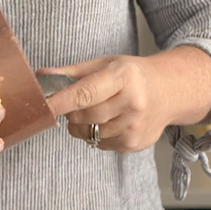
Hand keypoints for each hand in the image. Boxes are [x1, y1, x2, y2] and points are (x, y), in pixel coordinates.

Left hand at [42, 56, 172, 152]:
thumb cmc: (133, 76)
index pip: (84, 93)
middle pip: (84, 117)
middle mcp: (132, 103)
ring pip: (90, 134)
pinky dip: (98, 135)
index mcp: (122, 77)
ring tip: (97, 111)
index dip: (59, 102)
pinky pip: (101, 145)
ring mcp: (134, 126)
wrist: (169, 91)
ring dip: (83, 126)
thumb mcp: (106, 65)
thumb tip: (40, 76)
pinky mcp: (134, 144)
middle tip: (77, 104)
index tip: (42, 107)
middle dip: (71, 113)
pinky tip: (111, 121)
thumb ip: (72, 73)